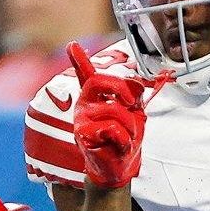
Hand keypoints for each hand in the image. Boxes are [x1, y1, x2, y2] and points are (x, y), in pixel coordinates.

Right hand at [66, 41, 149, 188]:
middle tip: (132, 102)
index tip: (72, 44)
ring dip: (130, 125)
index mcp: (96, 96)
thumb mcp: (134, 112)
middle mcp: (85, 103)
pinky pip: (112, 128)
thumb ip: (132, 96)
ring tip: (126, 136)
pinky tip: (118, 145)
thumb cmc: (124, 138)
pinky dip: (124, 139)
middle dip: (122, 88)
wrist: (118, 166)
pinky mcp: (83, 134)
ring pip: (115, 110)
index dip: (79, 59)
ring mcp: (82, 118)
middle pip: (100, 80)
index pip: (85, 74)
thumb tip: (137, 84)